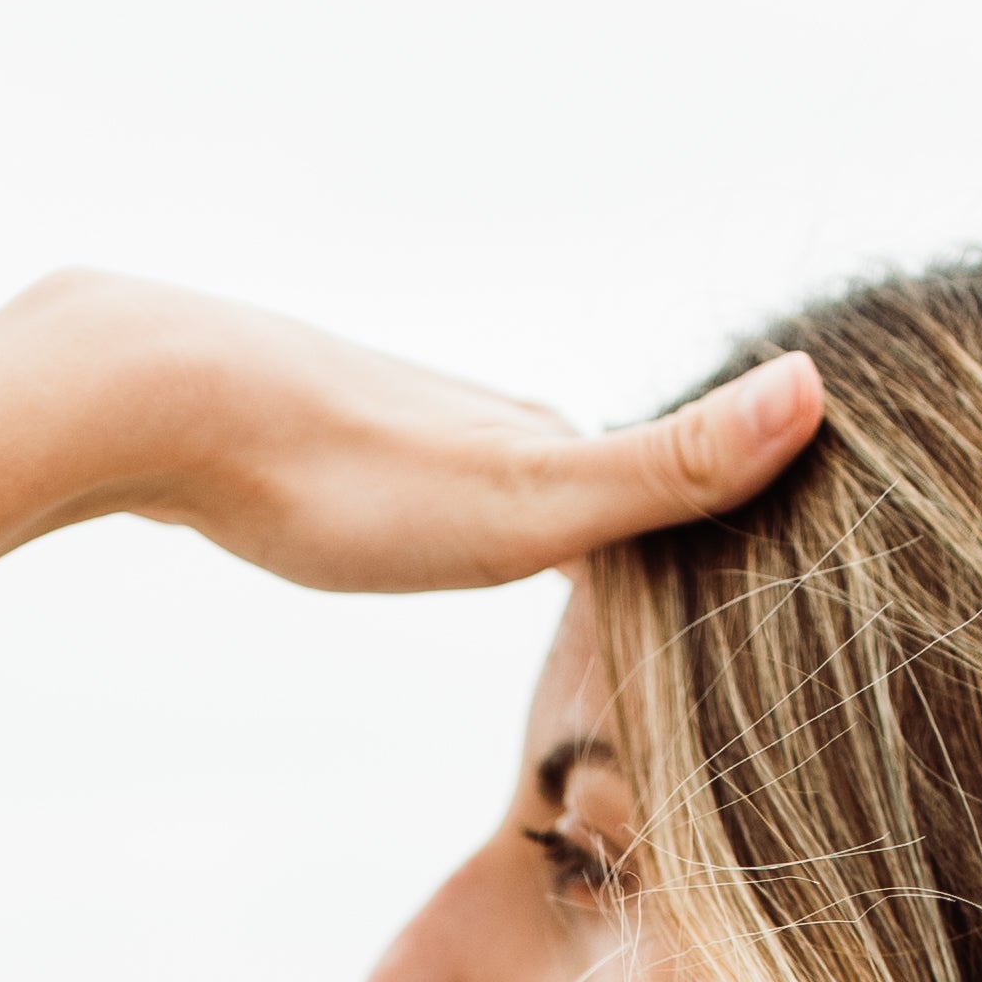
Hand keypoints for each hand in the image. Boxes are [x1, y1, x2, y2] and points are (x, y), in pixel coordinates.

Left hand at [6, 269, 824, 594]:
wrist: (165, 405)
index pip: (652, 489)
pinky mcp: (298, 443)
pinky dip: (414, 509)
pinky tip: (387, 528)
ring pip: (474, 471)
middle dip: (615, 523)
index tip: (764, 581)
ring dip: (509, 510)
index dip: (706, 529)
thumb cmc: (347, 474)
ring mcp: (387, 419)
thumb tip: (816, 385)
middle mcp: (473, 415)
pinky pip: (381, 480)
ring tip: (542, 564)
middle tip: (666, 596)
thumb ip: (668, 468)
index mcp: (536, 433)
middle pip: (570, 475)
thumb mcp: (531, 498)